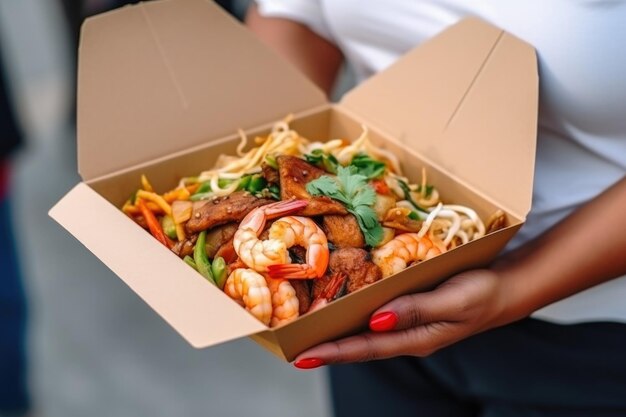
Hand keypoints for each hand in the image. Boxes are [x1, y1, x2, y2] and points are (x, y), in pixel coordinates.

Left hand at [293, 269, 513, 368]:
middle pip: (359, 345)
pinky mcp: (410, 312)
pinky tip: (341, 308)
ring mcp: (407, 326)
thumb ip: (415, 311)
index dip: (332, 353)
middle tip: (291, 347)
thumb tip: (375, 321)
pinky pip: (376, 317)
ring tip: (305, 332)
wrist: (506, 289)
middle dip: (325, 348)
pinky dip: (354, 316)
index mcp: (415, 339)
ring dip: (336, 334)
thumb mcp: (453, 300)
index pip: (366, 348)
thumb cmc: (483, 293)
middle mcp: (406, 337)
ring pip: (365, 333)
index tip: (301, 357)